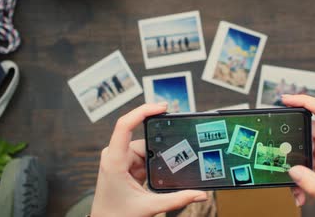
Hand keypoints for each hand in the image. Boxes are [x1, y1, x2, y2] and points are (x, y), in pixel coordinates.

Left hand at [91, 103, 207, 216]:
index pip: (125, 125)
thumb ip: (177, 200)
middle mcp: (115, 156)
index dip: (142, 111)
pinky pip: (144, 157)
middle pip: (142, 139)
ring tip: (166, 168)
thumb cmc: (116, 216)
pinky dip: (154, 162)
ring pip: (146, 149)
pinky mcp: (125, 165)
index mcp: (114, 161)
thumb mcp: (149, 207)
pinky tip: (161, 169)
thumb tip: (200, 194)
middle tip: (178, 146)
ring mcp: (120, 160)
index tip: (161, 107)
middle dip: (160, 145)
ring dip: (157, 158)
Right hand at [283, 95, 314, 216]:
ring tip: (296, 183)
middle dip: (294, 143)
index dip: (306, 100)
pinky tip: (302, 188)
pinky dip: (303, 170)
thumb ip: (312, 184)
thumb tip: (293, 170)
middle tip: (281, 153)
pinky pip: (309, 158)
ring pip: (307, 146)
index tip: (287, 100)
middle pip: (309, 130)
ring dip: (298, 162)